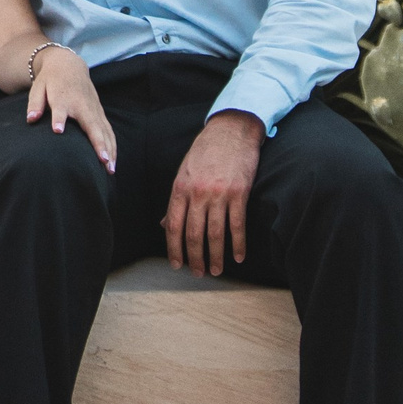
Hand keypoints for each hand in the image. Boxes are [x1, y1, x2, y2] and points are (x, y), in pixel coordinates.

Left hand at [26, 47, 115, 171]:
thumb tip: (31, 119)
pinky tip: (113, 162)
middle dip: (98, 142)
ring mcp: (93, 109)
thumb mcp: (38, 88)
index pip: (60, 109)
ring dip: (109, 149)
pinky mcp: (99, 113)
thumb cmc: (50, 81)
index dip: (59, 119)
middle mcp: (81, 104)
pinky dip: (112, 146)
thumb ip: (35, 104)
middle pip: (91, 124)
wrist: (68, 65)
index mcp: (62, 98)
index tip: (58, 130)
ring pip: (104, 130)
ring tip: (110, 169)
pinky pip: (108, 130)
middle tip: (103, 161)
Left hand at [164, 110, 263, 274]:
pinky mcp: (239, 193)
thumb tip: (163, 224)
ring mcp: (219, 193)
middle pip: (193, 234)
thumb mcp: (184, 171)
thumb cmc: (206, 151)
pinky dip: (237, 244)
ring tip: (216, 271)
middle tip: (197, 274)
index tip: (176, 265)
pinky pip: (237, 225)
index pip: (173, 225)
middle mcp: (198, 192)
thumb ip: (176, 200)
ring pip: (215, 234)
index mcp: (180, 187)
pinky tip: (238, 256)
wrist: (231, 130)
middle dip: (194, 258)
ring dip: (216, 257)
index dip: (174, 248)